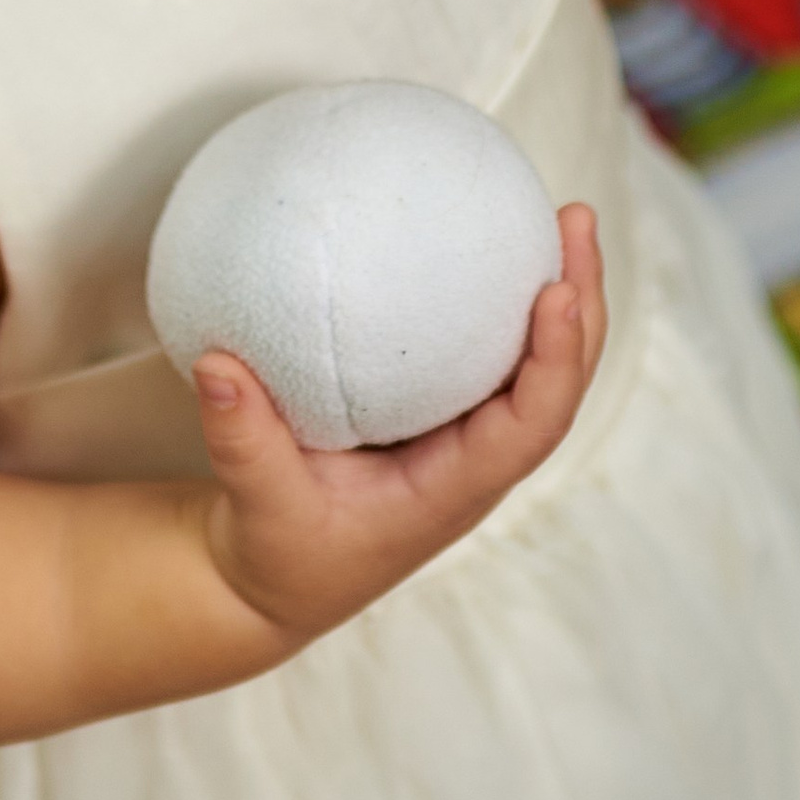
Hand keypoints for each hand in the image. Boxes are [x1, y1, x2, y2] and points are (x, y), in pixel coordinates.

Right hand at [194, 205, 605, 644]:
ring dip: (559, 295)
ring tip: (561, 217)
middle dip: (580, 302)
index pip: (530, 428)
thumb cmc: (279, 556)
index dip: (555, 361)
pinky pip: (490, 358)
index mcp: (452, 491)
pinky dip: (505, 306)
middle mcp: (474, 463)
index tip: (556, 292)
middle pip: (557, 382)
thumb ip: (241, 440)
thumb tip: (218, 366)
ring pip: (534, 367)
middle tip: (574, 217)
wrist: (274, 582)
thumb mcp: (257, 507)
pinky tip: (488, 248)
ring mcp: (463, 440)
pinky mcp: (440, 419)